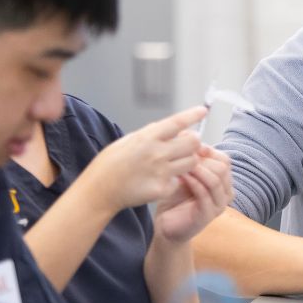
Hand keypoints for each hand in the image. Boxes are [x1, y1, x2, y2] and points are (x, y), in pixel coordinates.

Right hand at [77, 106, 207, 212]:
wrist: (99, 191)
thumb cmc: (110, 164)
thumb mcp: (128, 141)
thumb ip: (151, 134)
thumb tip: (172, 128)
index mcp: (147, 138)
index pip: (177, 122)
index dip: (192, 115)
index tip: (202, 111)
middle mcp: (157, 153)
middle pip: (193, 143)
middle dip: (194, 142)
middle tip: (187, 145)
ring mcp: (161, 172)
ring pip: (192, 162)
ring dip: (189, 160)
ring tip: (173, 163)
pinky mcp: (162, 189)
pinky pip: (180, 181)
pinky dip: (175, 180)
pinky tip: (161, 180)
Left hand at [153, 146, 233, 244]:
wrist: (166, 227)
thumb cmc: (174, 201)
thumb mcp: (184, 175)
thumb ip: (190, 160)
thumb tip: (189, 134)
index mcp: (223, 183)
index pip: (225, 160)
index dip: (208, 151)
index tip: (189, 148)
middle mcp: (226, 193)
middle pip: (223, 168)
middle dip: (202, 159)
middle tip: (184, 156)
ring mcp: (218, 205)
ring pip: (216, 179)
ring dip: (197, 169)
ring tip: (181, 165)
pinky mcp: (208, 215)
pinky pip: (204, 194)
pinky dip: (193, 182)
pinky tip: (181, 177)